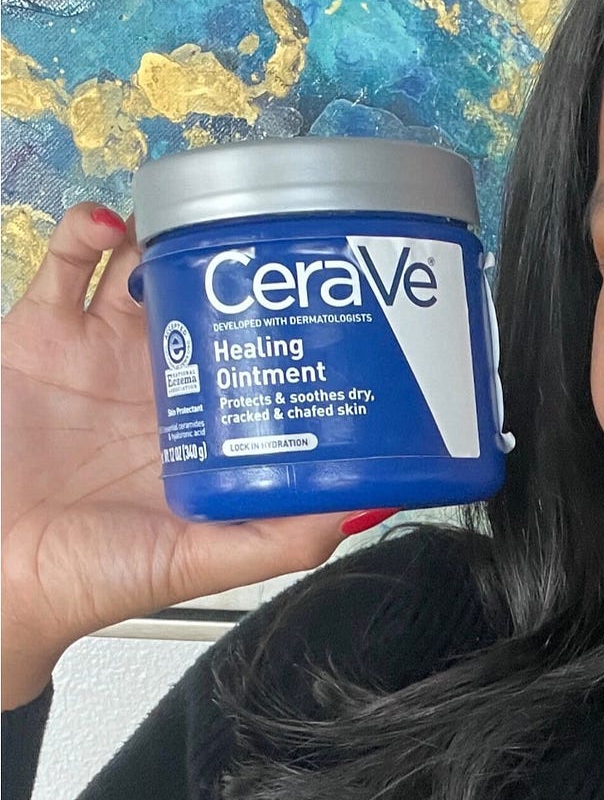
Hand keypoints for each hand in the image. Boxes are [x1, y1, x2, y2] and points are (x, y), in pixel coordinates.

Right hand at [1, 204, 351, 708]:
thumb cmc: (92, 577)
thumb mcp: (203, 560)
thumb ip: (282, 538)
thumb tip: (367, 504)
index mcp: (206, 420)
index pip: (260, 349)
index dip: (288, 317)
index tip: (319, 288)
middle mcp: (160, 376)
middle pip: (210, 294)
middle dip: (235, 260)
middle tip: (259, 237)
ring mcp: (100, 349)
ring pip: (145, 265)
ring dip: (171, 235)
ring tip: (192, 222)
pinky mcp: (40, 333)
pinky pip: (65, 264)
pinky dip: (88, 231)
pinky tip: (110, 224)